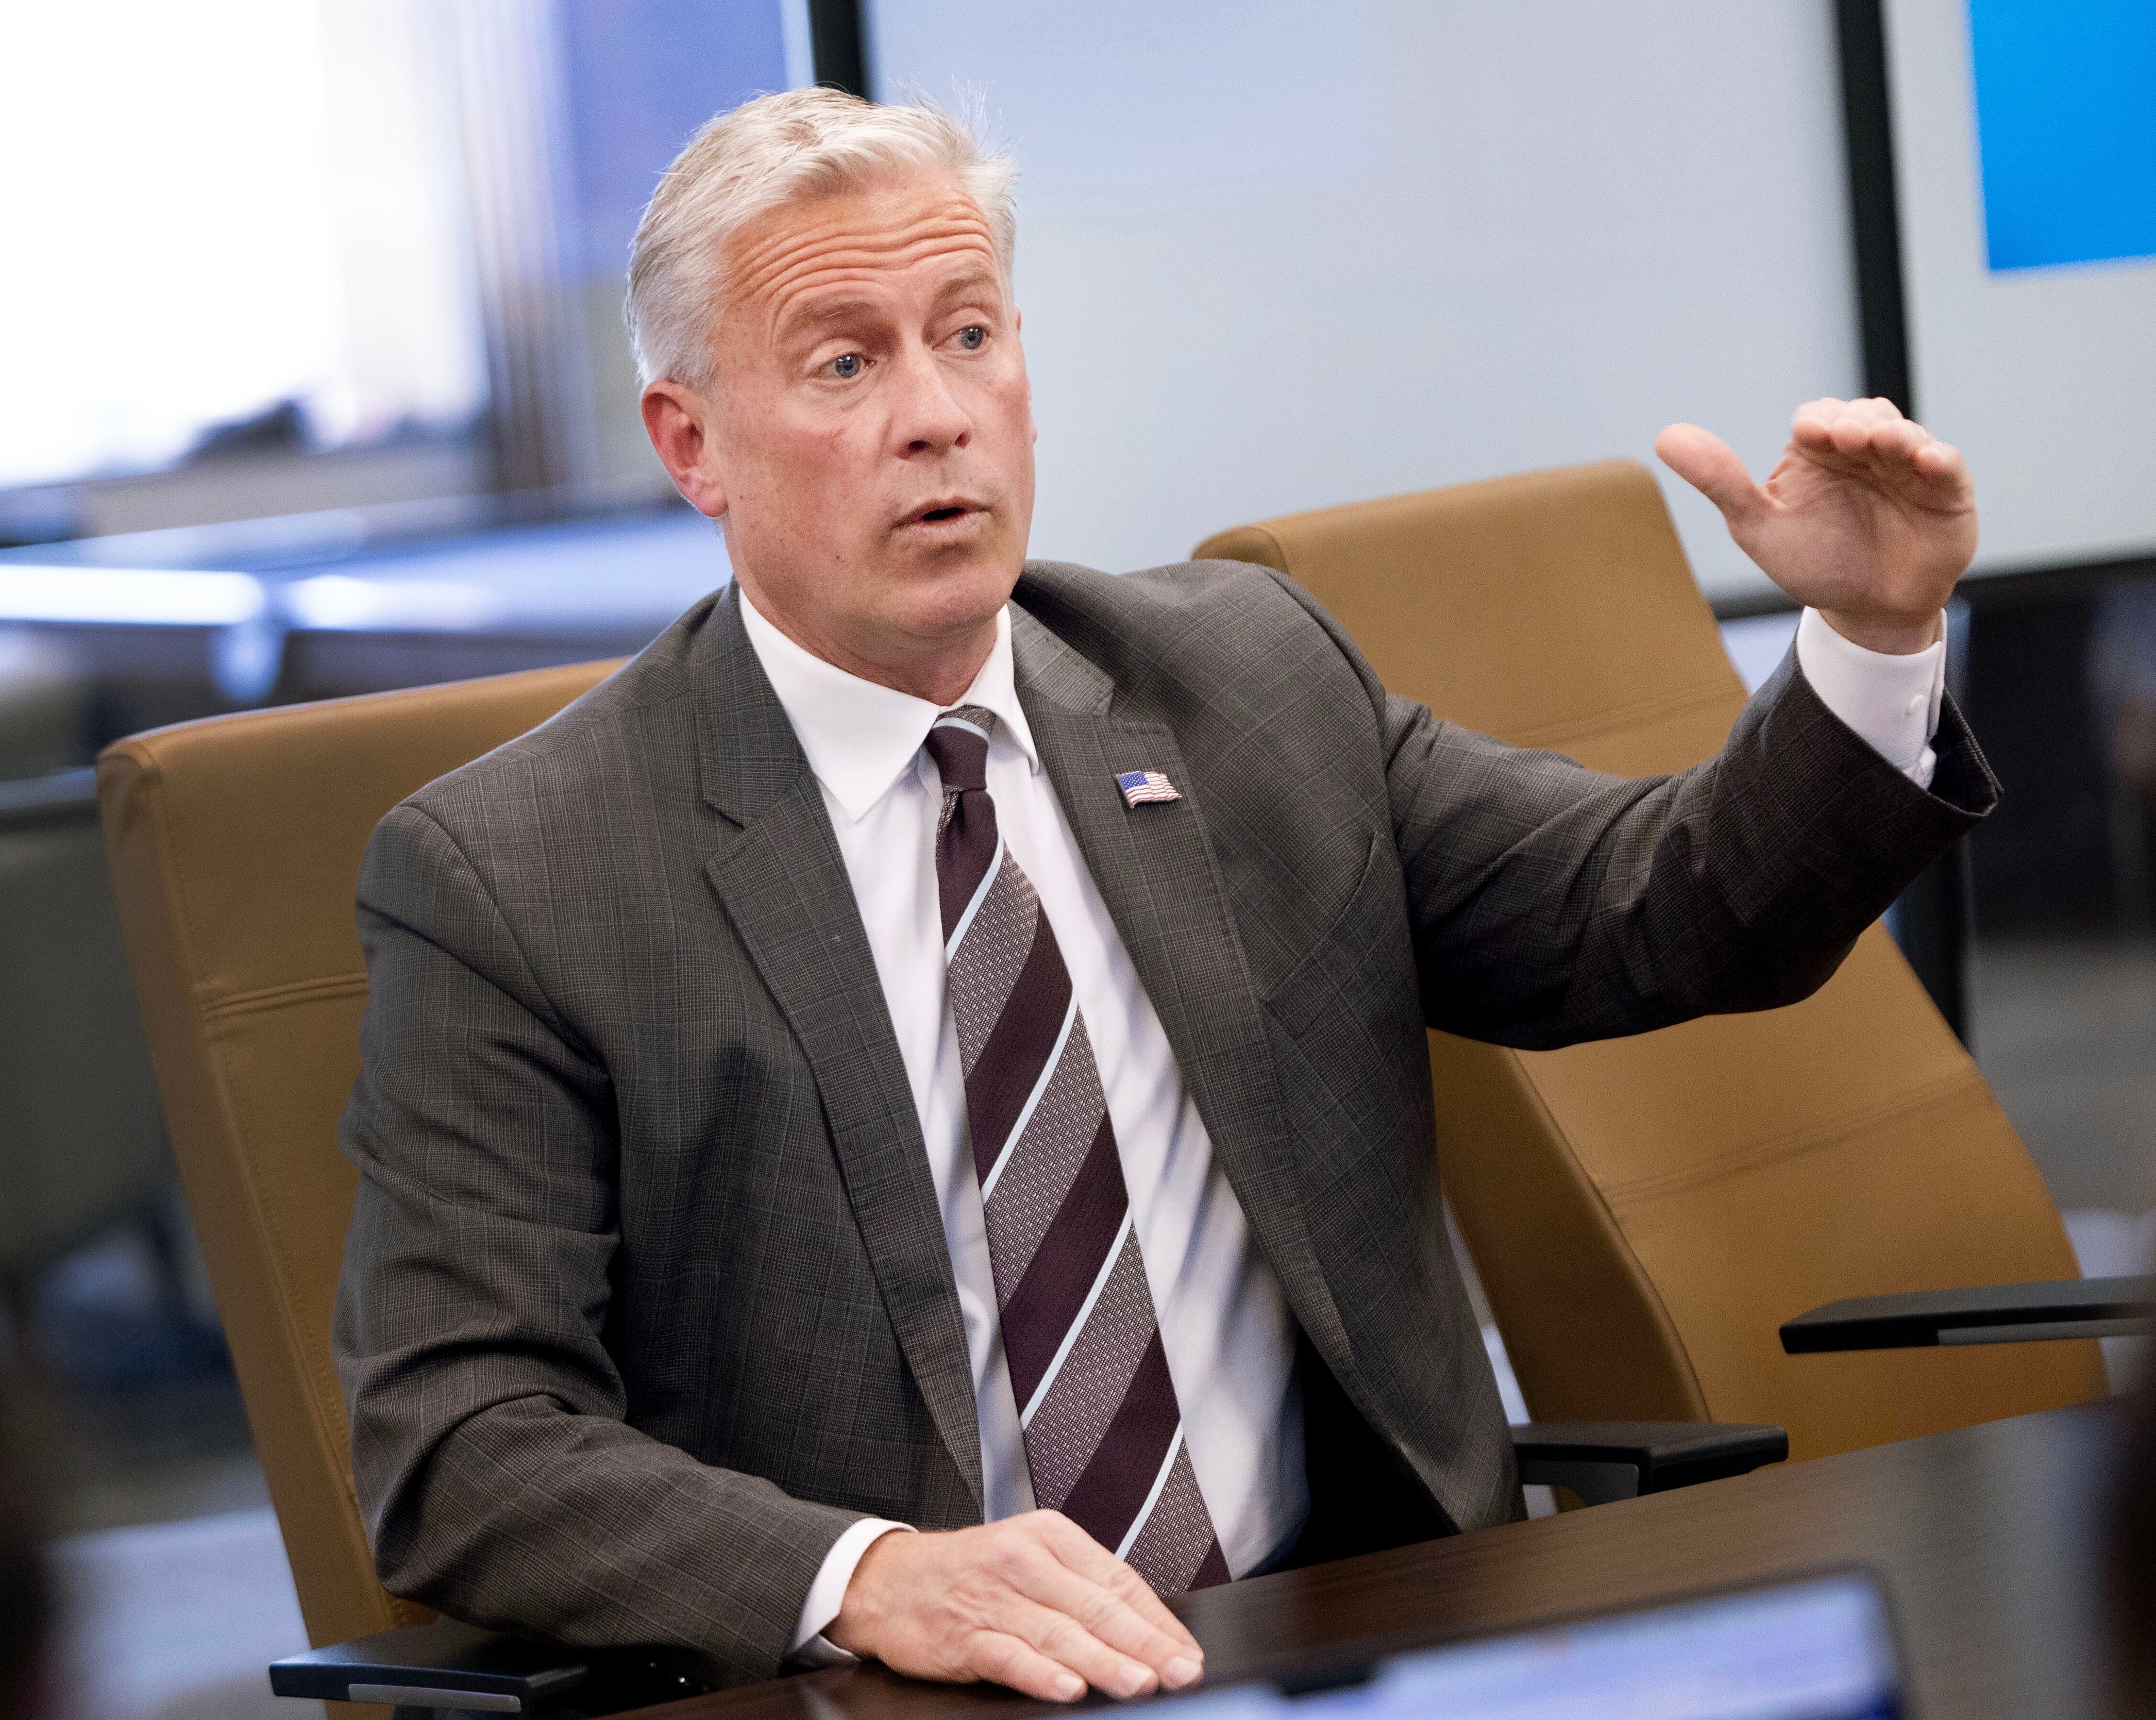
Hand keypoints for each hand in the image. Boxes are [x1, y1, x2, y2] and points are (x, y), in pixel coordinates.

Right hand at [826, 1510, 1205, 1701]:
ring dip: (1102, 1661)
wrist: (888, 1579)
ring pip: (1059, 1632)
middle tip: (1178, 1670)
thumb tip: (1146, 1630)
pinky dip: (1040, 1673)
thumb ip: (1080, 1587)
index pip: (1117, 1579)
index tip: (1186, 1652)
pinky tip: (1067, 1688)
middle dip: (1143, 1643)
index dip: (1156, 1620)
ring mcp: (993, 1597)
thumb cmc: (970, 1572)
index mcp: (1050, 1536)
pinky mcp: (963, 1633)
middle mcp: (1024, 1560)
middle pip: (1095, 1606)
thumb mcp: (1029, 1558)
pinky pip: (1009, 1655)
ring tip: (1138, 1682)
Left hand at [1656, 397, 1975, 653]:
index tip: (1811, 435)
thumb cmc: (1813, 562)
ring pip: (1905, 432)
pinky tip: (1925, 460)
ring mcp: (1908, 467)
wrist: (1866, 611)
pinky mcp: (1946, 490)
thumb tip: (1666, 437)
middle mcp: (1865, 450)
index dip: (1816, 422)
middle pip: (1863, 415)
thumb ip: (1720, 482)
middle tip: (1843, 438)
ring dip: (1894, 432)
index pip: (1817, 418)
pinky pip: (1948, 465)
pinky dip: (1938, 458)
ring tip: (1879, 442)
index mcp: (1819, 452)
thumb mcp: (1758, 525)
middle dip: (1854, 422)